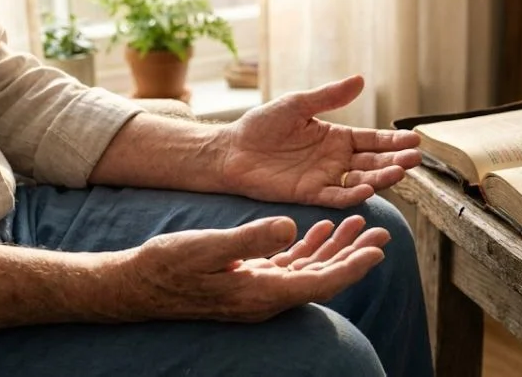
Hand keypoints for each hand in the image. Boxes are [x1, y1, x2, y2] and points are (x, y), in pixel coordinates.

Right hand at [114, 216, 388, 322]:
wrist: (140, 284)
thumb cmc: (170, 267)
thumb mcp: (210, 248)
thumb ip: (251, 239)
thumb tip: (290, 227)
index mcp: (263, 293)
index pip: (320, 283)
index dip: (351, 267)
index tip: (377, 252)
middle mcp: (267, 296)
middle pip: (323, 277)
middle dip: (353, 255)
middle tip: (381, 233)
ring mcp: (260, 288)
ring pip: (309, 269)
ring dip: (334, 247)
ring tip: (358, 224)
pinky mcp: (251, 278)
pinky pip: (289, 264)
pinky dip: (307, 246)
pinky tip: (319, 228)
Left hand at [220, 75, 421, 207]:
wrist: (231, 151)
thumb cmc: (261, 125)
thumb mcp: (297, 104)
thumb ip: (329, 97)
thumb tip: (360, 79)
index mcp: (336, 137)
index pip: (372, 140)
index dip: (393, 141)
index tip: (414, 140)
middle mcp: (335, 160)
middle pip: (372, 162)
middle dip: (395, 161)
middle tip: (414, 159)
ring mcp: (324, 178)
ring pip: (360, 181)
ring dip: (381, 178)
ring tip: (400, 172)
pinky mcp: (309, 194)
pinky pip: (335, 197)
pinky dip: (352, 195)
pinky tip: (368, 189)